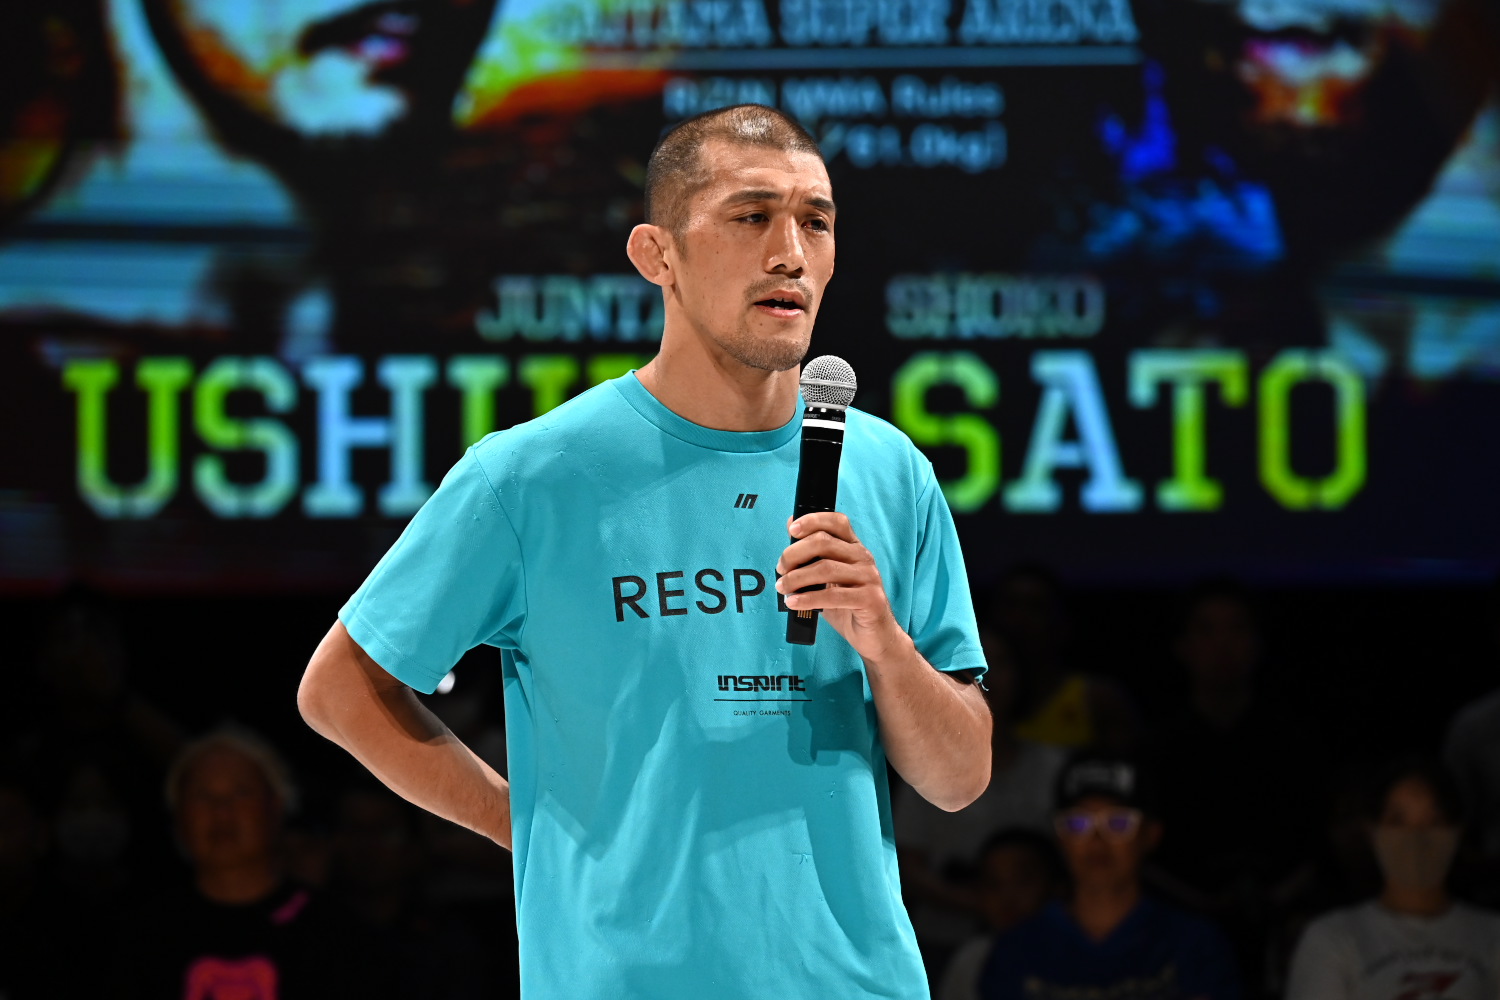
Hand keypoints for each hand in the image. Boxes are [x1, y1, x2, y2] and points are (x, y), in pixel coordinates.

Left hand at [775, 512, 908, 661]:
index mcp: (854, 548)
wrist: (875, 637)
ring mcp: (869, 578)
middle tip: (780, 569)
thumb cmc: (847, 606)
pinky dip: (808, 599)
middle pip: (824, 542)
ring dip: (796, 578)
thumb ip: (813, 558)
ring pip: (825, 568)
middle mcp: (864, 558)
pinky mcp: (870, 599)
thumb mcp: (827, 580)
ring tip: (782, 588)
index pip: (836, 521)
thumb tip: (791, 528)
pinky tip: (793, 603)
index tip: (791, 530)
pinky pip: (833, 596)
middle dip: (794, 554)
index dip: (813, 520)